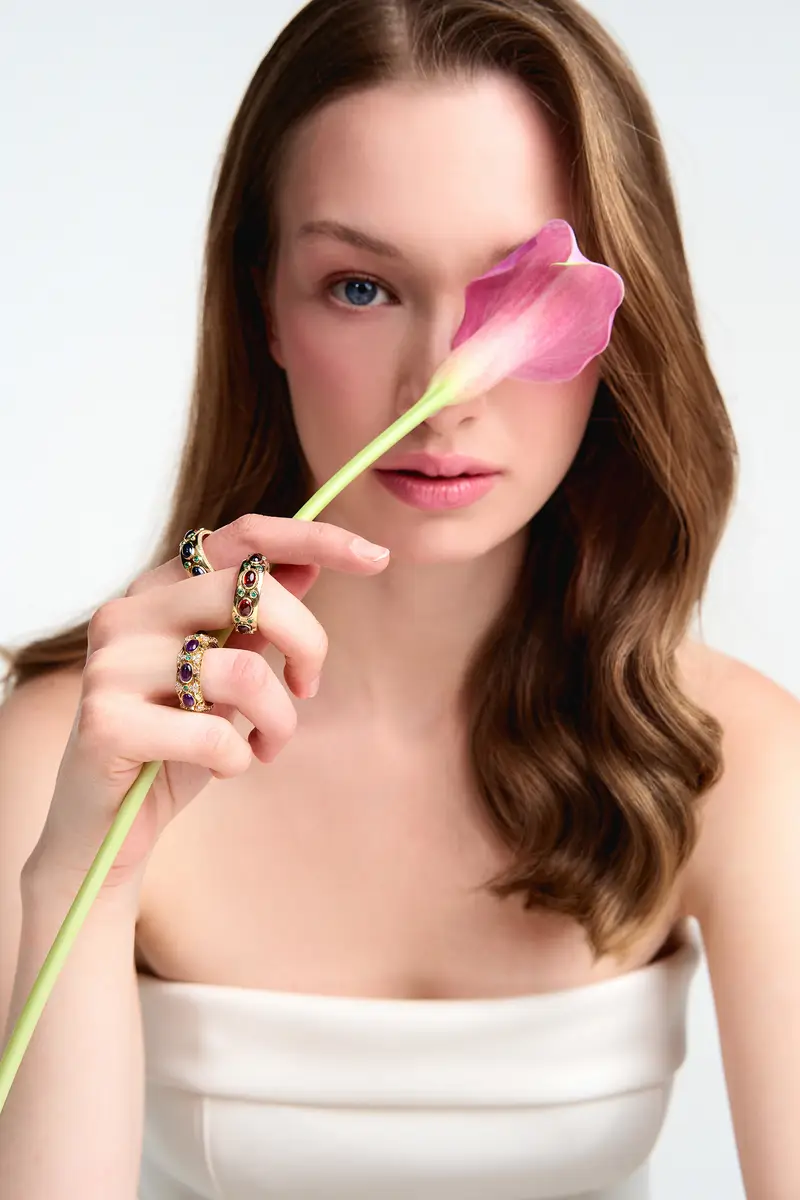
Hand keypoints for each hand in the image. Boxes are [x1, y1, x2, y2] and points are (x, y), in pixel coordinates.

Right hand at [25, 514, 389, 894]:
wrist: (103, 828)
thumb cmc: (173, 744)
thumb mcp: (226, 674)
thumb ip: (255, 618)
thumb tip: (309, 560)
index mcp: (159, 589)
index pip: (244, 538)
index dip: (315, 538)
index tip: (377, 556)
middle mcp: (128, 613)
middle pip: (252, 593)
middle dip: (308, 644)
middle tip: (308, 689)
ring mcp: (111, 664)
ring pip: (245, 672)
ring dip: (278, 722)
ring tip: (264, 745)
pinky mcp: (104, 721)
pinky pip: (213, 734)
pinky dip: (237, 758)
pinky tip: (223, 767)